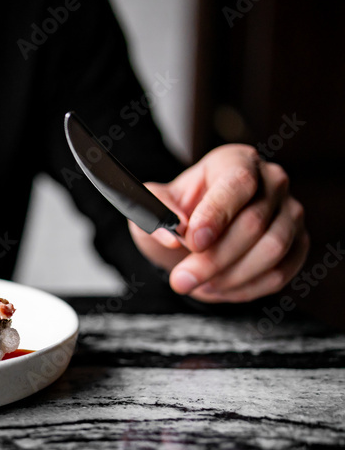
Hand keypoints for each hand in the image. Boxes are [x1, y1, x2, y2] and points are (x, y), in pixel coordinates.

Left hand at [130, 144, 308, 302]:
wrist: (190, 237)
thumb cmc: (174, 216)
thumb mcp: (152, 208)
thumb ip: (155, 214)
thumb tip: (171, 236)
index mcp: (235, 161)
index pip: (237, 183)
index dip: (216, 214)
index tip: (193, 241)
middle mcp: (271, 181)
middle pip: (254, 223)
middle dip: (213, 259)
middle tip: (181, 279)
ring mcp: (290, 212)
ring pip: (272, 249)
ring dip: (229, 276)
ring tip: (196, 284)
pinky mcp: (297, 244)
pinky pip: (280, 272)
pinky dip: (245, 288)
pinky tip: (216, 288)